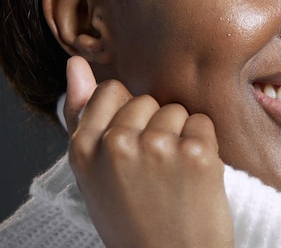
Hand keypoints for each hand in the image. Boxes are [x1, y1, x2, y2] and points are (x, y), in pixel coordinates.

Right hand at [64, 56, 233, 247]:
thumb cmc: (133, 217)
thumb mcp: (95, 173)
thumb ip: (82, 116)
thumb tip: (75, 64)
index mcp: (84, 150)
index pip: (110, 91)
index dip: (128, 114)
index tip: (133, 143)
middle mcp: (117, 145)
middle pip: (147, 100)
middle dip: (154, 126)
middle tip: (153, 169)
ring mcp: (158, 148)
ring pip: (176, 109)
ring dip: (180, 135)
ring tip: (173, 174)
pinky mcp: (196, 153)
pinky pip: (203, 122)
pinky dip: (204, 144)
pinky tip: (195, 174)